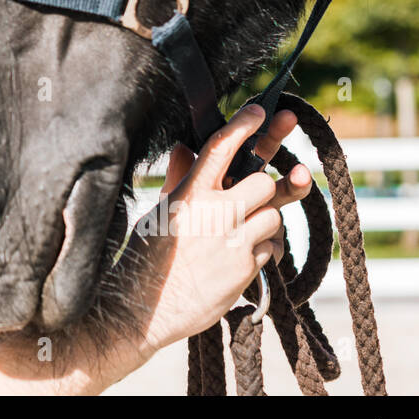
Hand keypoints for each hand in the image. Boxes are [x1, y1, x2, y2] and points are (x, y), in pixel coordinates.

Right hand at [108, 105, 312, 361]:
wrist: (143, 308)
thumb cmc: (147, 256)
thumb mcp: (160, 211)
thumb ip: (181, 179)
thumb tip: (187, 148)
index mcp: (189, 193)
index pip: (222, 147)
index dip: (245, 124)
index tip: (264, 110)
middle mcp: (214, 212)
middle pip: (263, 181)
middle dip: (267, 186)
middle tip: (259, 193)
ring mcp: (233, 240)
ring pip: (275, 215)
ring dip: (266, 221)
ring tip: (243, 232)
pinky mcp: (247, 268)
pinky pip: (273, 247)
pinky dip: (265, 248)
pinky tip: (244, 255)